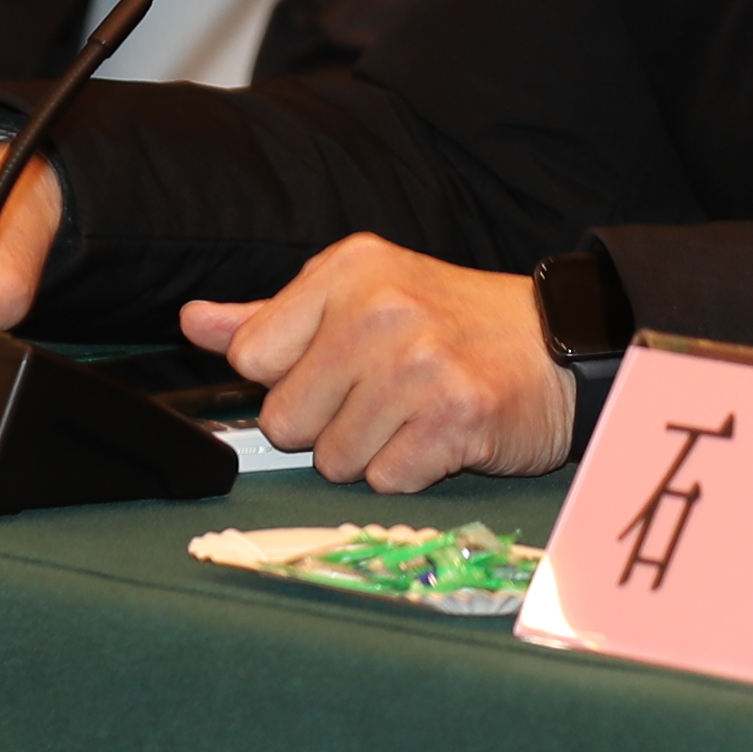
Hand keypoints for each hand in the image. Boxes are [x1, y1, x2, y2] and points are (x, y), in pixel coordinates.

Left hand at [182, 235, 572, 491]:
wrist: (559, 345)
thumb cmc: (452, 323)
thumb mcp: (363, 294)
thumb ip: (274, 316)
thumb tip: (193, 323)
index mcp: (349, 270)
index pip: (252, 356)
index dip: (286, 379)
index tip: (332, 370)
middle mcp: (380, 310)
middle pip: (285, 419)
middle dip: (325, 424)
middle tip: (379, 397)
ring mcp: (418, 366)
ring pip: (333, 460)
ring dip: (370, 452)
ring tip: (412, 414)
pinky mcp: (454, 419)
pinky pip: (385, 480)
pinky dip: (410, 471)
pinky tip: (438, 436)